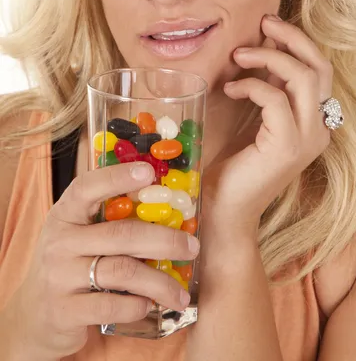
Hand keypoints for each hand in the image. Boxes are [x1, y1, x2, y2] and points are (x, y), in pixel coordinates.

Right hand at [5, 161, 199, 359]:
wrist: (33, 314)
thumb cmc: (70, 263)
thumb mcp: (79, 233)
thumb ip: (110, 217)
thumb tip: (167, 199)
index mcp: (66, 214)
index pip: (87, 188)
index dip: (117, 177)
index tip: (149, 172)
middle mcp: (60, 241)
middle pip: (121, 234)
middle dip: (165, 240)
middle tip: (192, 247)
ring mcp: (60, 276)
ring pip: (122, 271)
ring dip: (160, 282)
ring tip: (179, 293)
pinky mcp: (65, 310)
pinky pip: (111, 305)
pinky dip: (137, 305)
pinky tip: (148, 305)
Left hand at [201, 15, 333, 239]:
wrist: (225, 209)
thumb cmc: (235, 163)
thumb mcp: (255, 116)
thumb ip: (266, 86)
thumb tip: (262, 46)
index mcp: (314, 120)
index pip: (319, 69)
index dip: (297, 41)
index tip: (269, 24)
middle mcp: (319, 129)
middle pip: (320, 67)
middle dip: (292, 37)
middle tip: (264, 22)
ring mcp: (307, 139)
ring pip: (303, 77)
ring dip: (269, 57)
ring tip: (238, 55)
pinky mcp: (287, 146)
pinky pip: (275, 98)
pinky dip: (251, 86)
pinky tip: (231, 88)